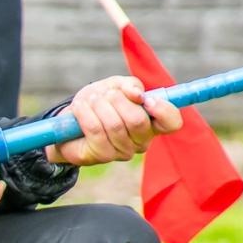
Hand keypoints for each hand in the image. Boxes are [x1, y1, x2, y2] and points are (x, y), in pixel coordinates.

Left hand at [45, 77, 182, 166]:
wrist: (70, 120)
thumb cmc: (98, 102)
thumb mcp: (115, 86)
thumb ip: (130, 85)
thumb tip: (137, 94)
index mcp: (152, 122)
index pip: (172, 123)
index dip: (164, 110)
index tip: (147, 99)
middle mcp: (142, 140)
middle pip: (138, 121)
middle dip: (117, 100)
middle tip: (105, 95)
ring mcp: (123, 151)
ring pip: (115, 125)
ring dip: (98, 105)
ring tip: (90, 100)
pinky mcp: (102, 156)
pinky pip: (95, 130)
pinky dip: (85, 113)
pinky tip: (80, 108)